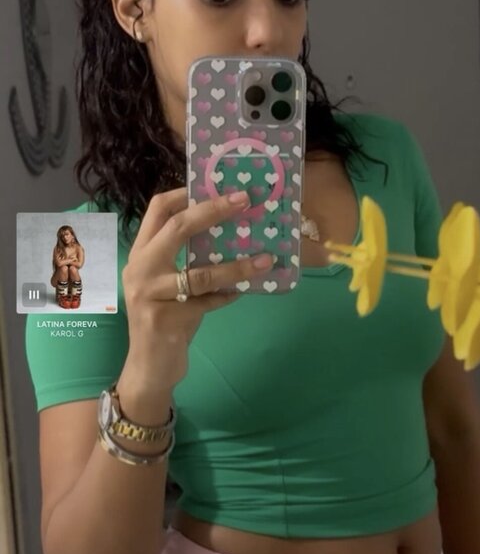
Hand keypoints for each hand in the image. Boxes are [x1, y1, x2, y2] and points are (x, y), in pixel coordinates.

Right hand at [122, 187, 274, 391]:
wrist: (148, 368)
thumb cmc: (164, 320)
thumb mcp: (166, 284)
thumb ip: (184, 260)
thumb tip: (229, 233)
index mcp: (140, 254)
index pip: (158, 210)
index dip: (185, 193)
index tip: (216, 184)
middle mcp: (140, 269)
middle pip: (177, 228)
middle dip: (213, 210)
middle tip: (245, 200)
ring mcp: (151, 295)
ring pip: (201, 273)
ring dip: (238, 265)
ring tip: (265, 260)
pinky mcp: (167, 320)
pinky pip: (208, 302)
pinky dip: (229, 295)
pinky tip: (245, 291)